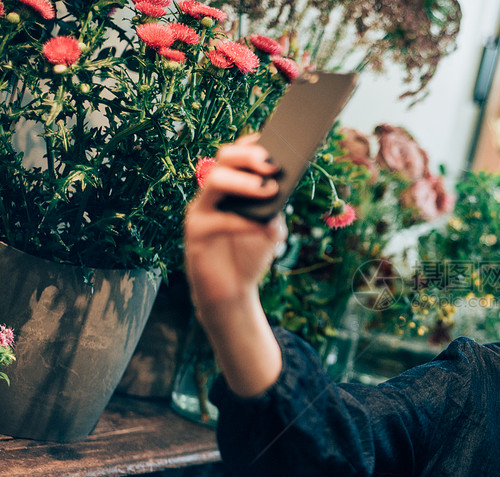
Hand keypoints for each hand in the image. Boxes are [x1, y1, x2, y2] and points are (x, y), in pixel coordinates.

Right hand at [183, 134, 286, 397]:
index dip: (253, 145)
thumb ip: (275, 208)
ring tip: (269, 190)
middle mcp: (213, 194)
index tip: (274, 141)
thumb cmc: (251, 255)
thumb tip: (282, 188)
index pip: (237, 155)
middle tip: (273, 165)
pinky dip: (244, 222)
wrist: (233, 292)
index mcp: (231, 188)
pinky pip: (219, 220)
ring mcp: (200, 211)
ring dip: (244, 182)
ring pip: (215, 181)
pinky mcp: (195, 233)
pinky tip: (262, 228)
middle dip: (248, 156)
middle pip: (223, 159)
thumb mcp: (272, 228)